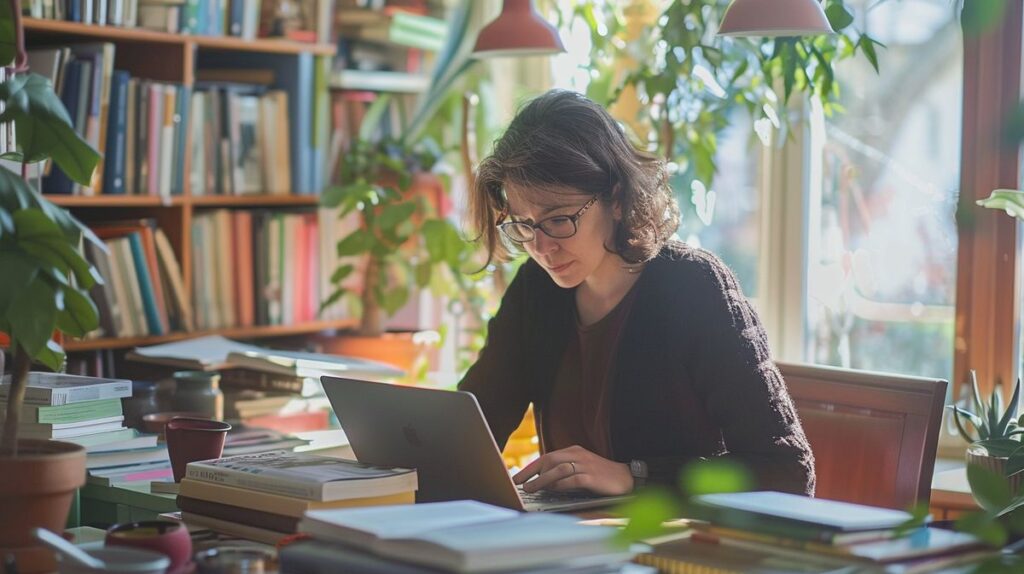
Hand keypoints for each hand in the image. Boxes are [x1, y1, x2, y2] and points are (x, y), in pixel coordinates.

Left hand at [512, 445, 633, 495]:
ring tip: (530, 489)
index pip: (547, 457)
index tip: (517, 478)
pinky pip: (572, 479)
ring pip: (558, 469)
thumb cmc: (600, 476)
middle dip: (532, 472)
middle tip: (520, 484)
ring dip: (542, 480)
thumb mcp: (581, 468)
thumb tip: (542, 482)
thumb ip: (564, 472)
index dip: (531, 467)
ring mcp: (585, 465)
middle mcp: (578, 455)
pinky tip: (552, 490)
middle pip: (550, 460)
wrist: (626, 478)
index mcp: (573, 451)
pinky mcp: (592, 477)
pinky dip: (560, 485)